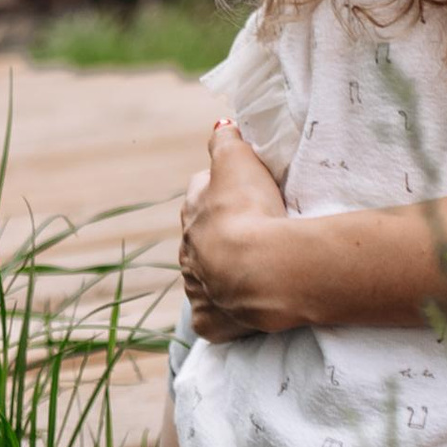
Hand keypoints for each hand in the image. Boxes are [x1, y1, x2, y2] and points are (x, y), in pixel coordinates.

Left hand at [178, 118, 297, 341]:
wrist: (258, 269)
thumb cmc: (248, 210)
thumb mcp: (238, 159)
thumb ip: (226, 141)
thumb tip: (220, 127)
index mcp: (192, 211)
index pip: (200, 192)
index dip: (219, 189)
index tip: (239, 190)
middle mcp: (188, 250)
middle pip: (199, 236)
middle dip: (218, 232)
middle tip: (249, 230)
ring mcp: (197, 287)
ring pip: (204, 275)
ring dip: (220, 271)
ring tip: (249, 268)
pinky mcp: (209, 320)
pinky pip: (212, 315)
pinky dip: (222, 310)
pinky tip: (238, 306)